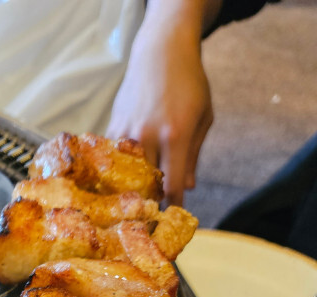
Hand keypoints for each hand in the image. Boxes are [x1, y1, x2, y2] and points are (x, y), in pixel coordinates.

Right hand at [107, 16, 213, 205]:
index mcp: (176, 135)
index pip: (173, 184)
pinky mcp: (113, 125)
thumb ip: (193, 155)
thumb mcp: (203, 118)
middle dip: (148, 204)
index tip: (171, 223)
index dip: (173, 206)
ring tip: (129, 207)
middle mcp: (149, 135)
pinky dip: (116, 170)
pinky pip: (113, 157)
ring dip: (129, 190)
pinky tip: (116, 180)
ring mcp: (127, 131)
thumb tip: (188, 188)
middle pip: (144, 183)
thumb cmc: (189, 84)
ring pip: (124, 173)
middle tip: (148, 222)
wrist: (160, 52)